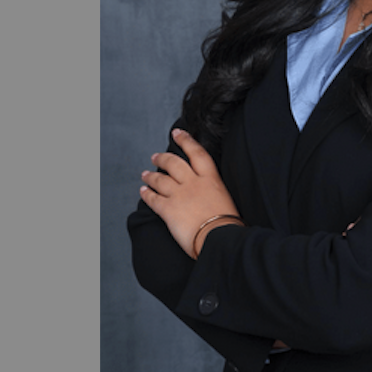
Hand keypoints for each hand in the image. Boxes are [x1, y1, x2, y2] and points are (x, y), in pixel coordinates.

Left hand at [139, 128, 240, 258]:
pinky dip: (146, 194)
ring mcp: (179, 195)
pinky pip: (153, 199)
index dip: (186, 140)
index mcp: (210, 178)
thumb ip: (213, 189)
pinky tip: (143, 191)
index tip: (177, 133)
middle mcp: (193, 183)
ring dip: (150, 176)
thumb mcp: (225, 197)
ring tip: (145, 174)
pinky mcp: (168, 210)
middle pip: (174, 163)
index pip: (196, 152)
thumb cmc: (228, 222)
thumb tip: (207, 190)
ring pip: (160, 179)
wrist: (220, 237)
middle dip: (162, 158)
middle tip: (155, 156)